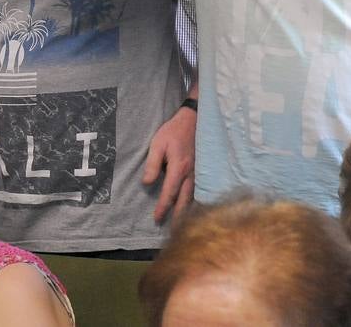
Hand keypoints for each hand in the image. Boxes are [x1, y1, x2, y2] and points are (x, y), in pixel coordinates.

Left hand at [142, 104, 195, 222]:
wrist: (195, 120)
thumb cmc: (174, 131)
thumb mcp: (158, 144)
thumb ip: (152, 164)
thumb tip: (147, 183)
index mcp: (178, 168)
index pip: (169, 193)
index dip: (163, 207)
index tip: (156, 219)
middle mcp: (191, 174)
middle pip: (184, 201)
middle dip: (177, 216)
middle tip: (171, 232)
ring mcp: (200, 173)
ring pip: (194, 198)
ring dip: (187, 211)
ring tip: (182, 225)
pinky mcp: (203, 171)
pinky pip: (199, 191)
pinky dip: (195, 202)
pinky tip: (193, 208)